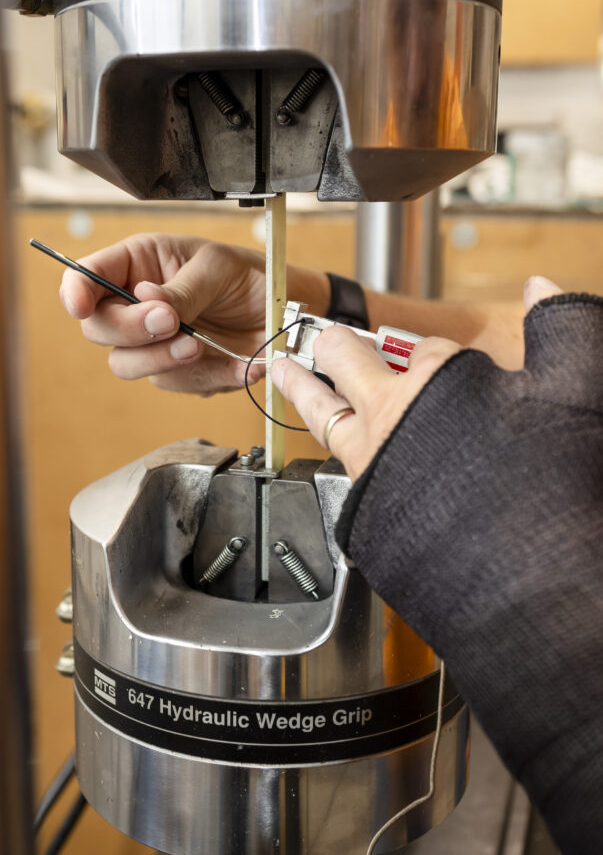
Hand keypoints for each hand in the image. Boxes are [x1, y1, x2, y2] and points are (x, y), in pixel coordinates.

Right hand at [59, 234, 327, 395]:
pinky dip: (207, 376)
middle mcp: (136, 305)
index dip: (75, 291)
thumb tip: (147, 300)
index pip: (87, 277)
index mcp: (138, 264)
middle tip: (171, 323)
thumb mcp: (218, 268)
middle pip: (99, 329)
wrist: (285, 314)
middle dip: (131, 330)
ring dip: (163, 359)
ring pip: (127, 365)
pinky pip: (175, 384)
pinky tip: (238, 362)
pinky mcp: (177, 372)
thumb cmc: (248, 276)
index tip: (80, 305)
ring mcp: (153, 343)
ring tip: (202, 345)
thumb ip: (182, 288)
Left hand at [271, 275, 562, 480]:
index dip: (433, 352)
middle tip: (317, 337)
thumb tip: (540, 285)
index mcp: (435, 378)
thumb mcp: (571, 388)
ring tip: (282, 372)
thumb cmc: (542, 482)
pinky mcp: (362, 508)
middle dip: (330, 344)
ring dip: (302, 388)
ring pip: (321, 413)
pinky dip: (328, 447)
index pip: (423, 347)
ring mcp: (369, 462)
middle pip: (342, 361)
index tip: (431, 355)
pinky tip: (331, 448)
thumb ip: (558, 328)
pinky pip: (336, 466)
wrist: (519, 570)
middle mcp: (389, 415)